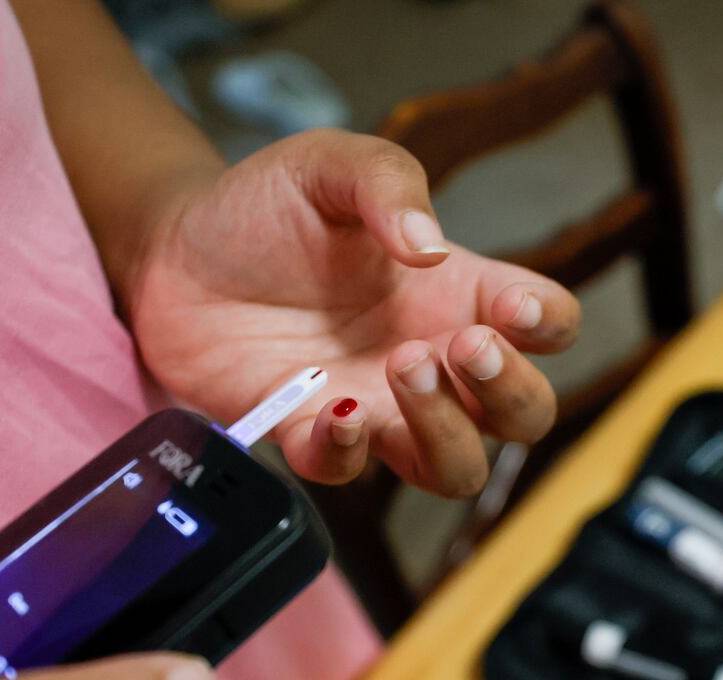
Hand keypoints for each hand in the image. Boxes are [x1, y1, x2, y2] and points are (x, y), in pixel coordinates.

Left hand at [126, 129, 581, 495]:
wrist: (172, 251)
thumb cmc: (266, 209)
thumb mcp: (332, 163)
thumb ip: (387, 184)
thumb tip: (429, 247)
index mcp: (458, 292)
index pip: (550, 325)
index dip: (548, 326)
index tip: (510, 309)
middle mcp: (432, 359)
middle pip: (526, 415)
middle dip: (509, 391)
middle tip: (460, 347)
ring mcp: (379, 406)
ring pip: (457, 468)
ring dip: (446, 432)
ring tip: (400, 368)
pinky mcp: (310, 433)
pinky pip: (351, 473)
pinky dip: (349, 451)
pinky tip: (331, 409)